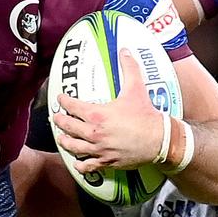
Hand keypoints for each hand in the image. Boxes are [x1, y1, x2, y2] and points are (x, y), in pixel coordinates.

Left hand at [52, 48, 162, 172]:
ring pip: (73, 146)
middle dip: (60, 120)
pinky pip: (88, 165)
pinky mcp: (107, 162)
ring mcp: (99, 149)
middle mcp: (93, 133)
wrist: (161, 140)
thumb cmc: (146, 115)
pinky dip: (81, 164)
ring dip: (65, 141)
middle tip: (57, 117)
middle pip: (68, 126)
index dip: (63, 101)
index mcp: (96, 114)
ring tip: (61, 137)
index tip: (60, 98)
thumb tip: (125, 50)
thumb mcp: (136, 88)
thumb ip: (129, 68)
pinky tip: (78, 162)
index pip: (71, 106)